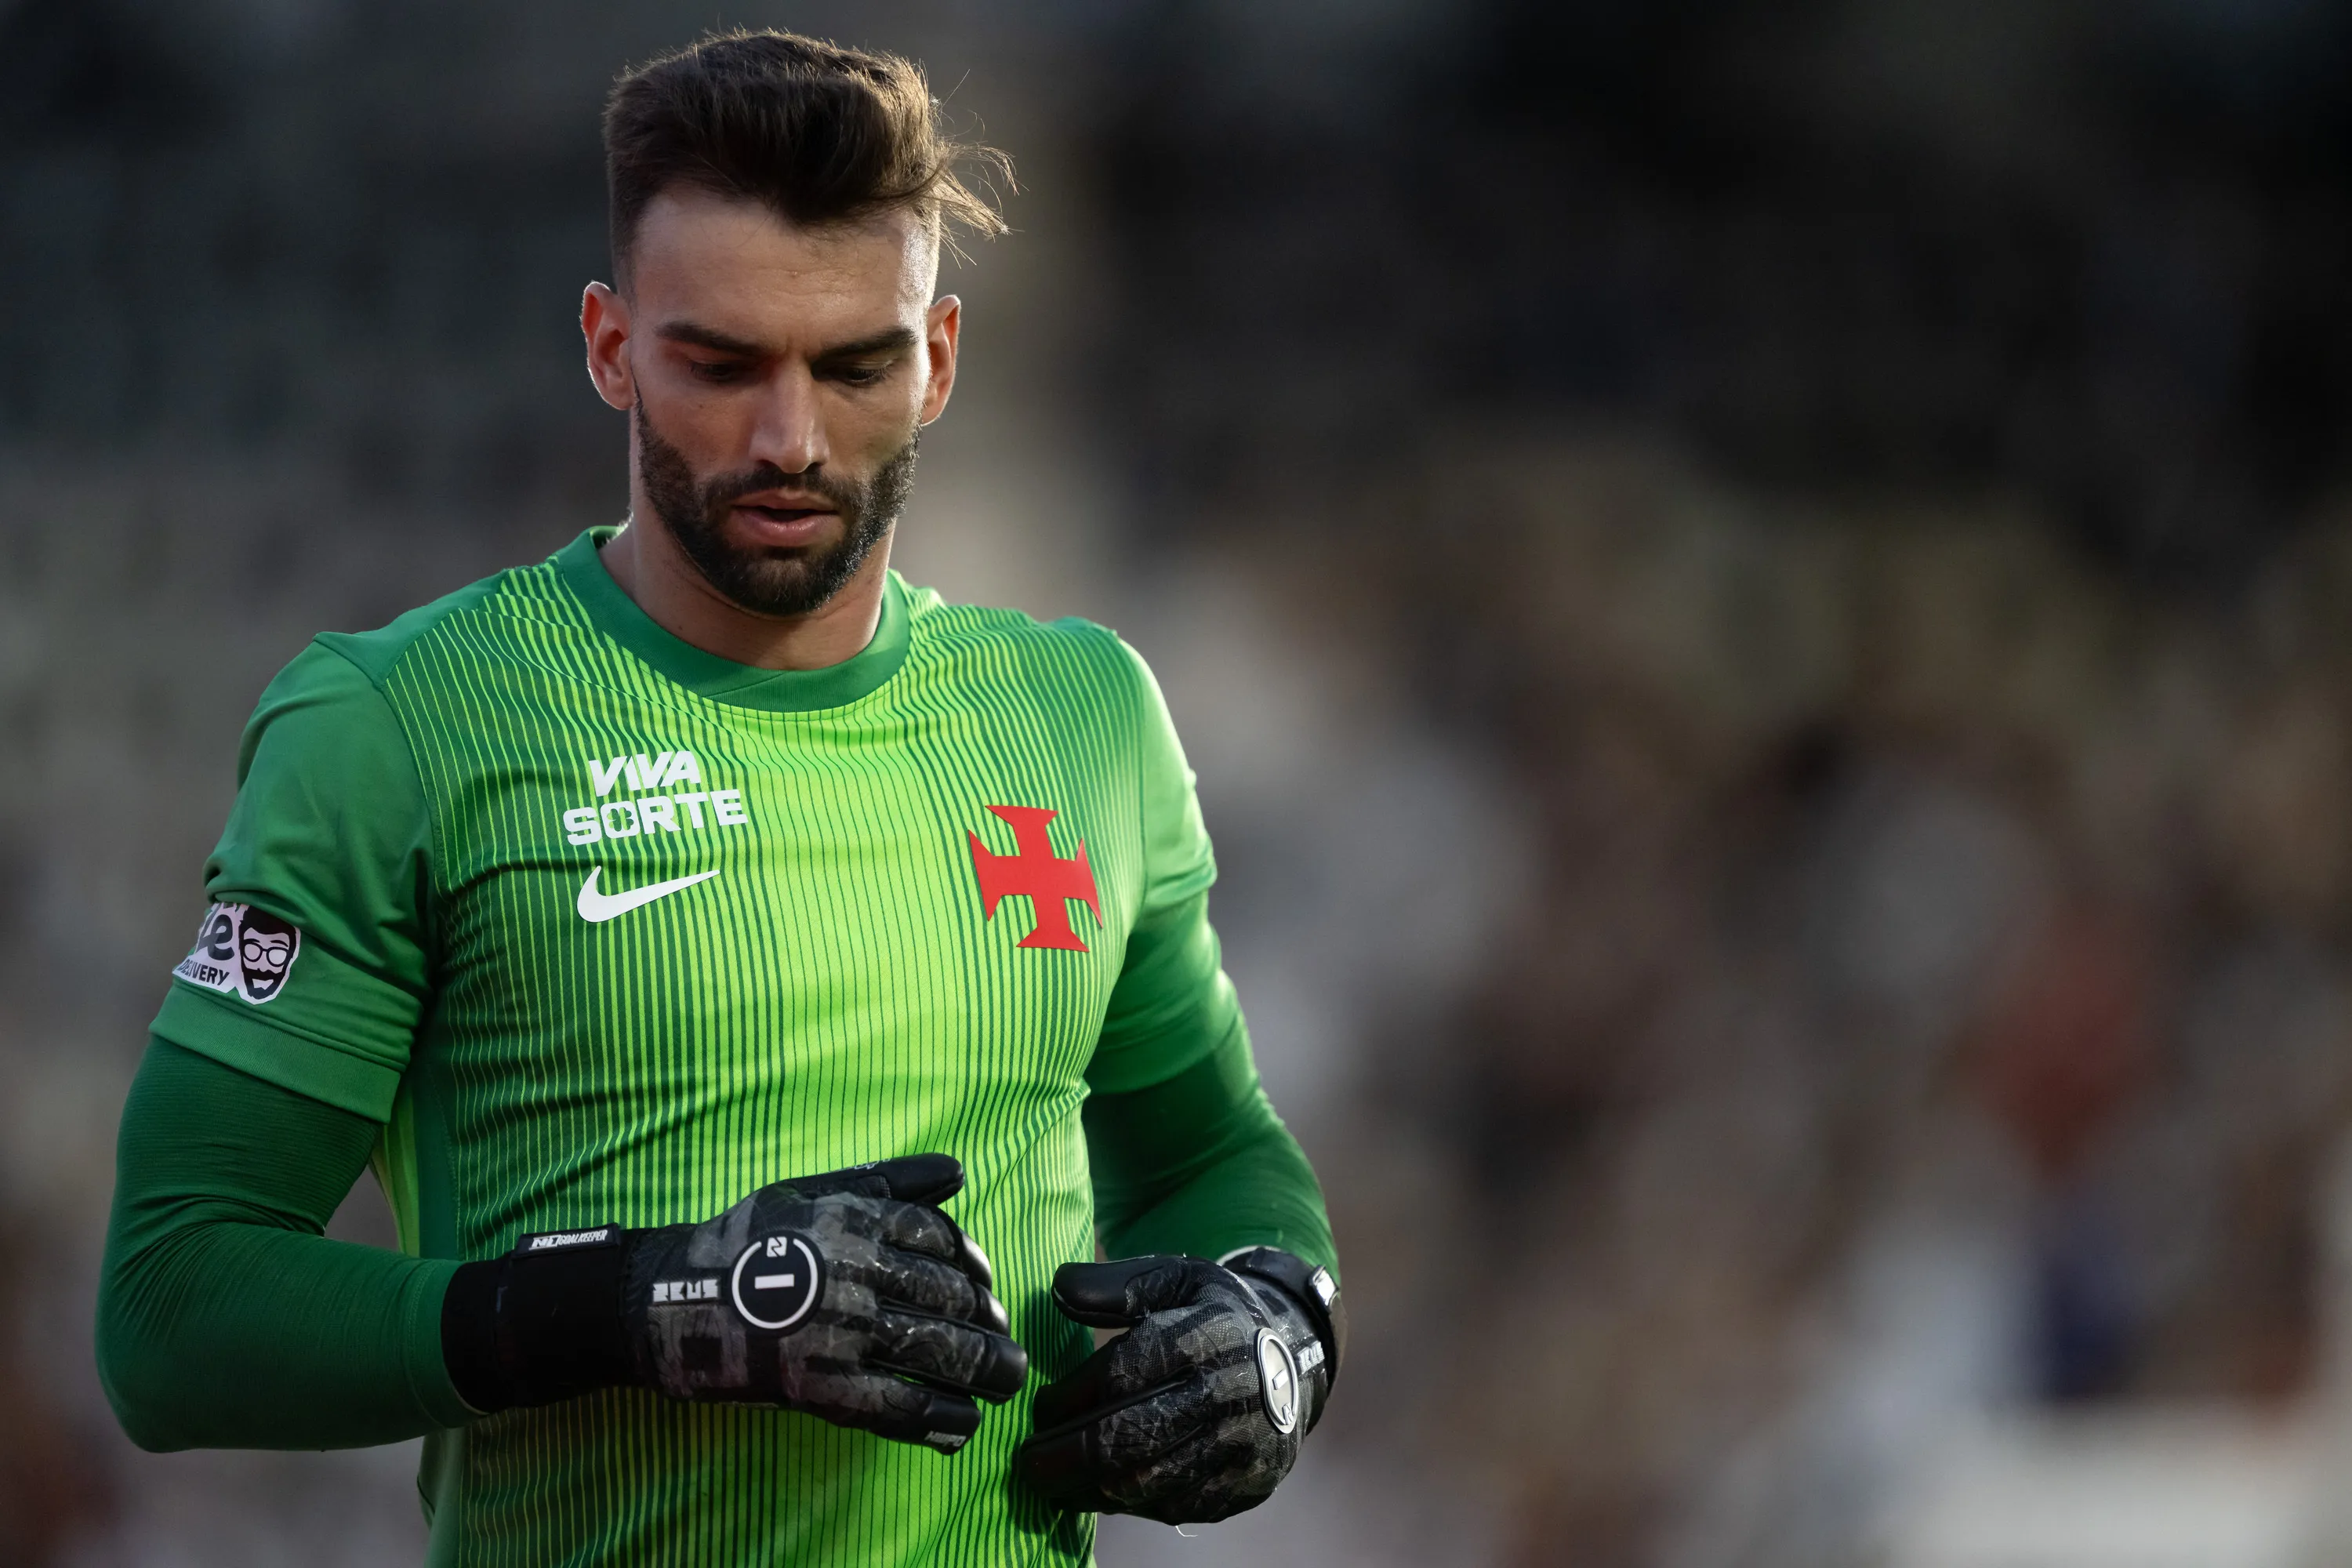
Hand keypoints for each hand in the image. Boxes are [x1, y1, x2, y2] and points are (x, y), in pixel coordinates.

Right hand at [619, 1153, 1027, 1450]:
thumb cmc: (744, 1240)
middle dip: (987, 1320)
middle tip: (1006, 1337)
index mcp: (855, 1220)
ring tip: (1008, 1381)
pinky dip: (938, 1416)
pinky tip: (965, 1422)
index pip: (938, 1238)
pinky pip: (896, 1403)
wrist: (666, 1299)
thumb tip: (960, 1171)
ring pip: (934, 1350)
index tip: (985, 1282)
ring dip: (984, 1369)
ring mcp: (841, 1332)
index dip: (972, 1262)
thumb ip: (887, 1179)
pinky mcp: (820, 1385)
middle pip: (947, 1296)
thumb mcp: (811, 1190)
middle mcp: (856, 1273)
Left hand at [1015, 1252, 1336, 1522]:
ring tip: (1052, 1485)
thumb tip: (1057, 1289)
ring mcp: (1243, 1446)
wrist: (1296, 1358)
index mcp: (1209, 1335)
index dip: (1071, 1396)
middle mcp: (1231, 1393)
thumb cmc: (1215, 1315)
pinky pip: (1178, 1506)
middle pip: (1132, 1439)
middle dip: (1067, 1457)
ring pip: (1151, 1482)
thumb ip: (1117, 1284)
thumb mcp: (1178, 1279)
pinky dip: (1132, 1506)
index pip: (1125, 1373)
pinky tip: (1100, 1494)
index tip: (1038, 1408)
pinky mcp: (1248, 1485)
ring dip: (1090, 1490)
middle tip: (1026, 1465)